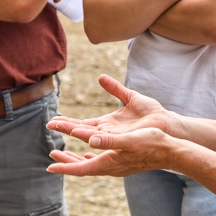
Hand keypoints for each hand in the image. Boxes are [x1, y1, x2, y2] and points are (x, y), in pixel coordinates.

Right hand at [47, 74, 169, 142]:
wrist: (166, 124)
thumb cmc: (151, 112)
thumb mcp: (130, 96)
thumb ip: (115, 88)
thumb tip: (100, 77)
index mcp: (107, 124)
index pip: (82, 123)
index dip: (68, 121)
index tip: (54, 119)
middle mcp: (107, 133)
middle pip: (82, 130)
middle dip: (66, 127)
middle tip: (49, 125)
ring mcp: (114, 137)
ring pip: (90, 135)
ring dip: (75, 131)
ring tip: (60, 128)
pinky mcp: (123, 139)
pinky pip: (106, 139)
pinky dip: (94, 137)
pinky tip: (84, 135)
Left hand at [47, 127, 174, 176]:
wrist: (169, 151)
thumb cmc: (151, 143)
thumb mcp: (129, 139)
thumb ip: (109, 140)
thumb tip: (89, 139)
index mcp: (109, 163)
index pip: (81, 169)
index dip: (64, 167)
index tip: (49, 166)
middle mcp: (111, 167)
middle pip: (83, 168)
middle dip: (66, 162)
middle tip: (52, 155)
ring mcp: (117, 166)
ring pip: (90, 164)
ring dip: (76, 159)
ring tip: (65, 154)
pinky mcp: (123, 161)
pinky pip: (100, 161)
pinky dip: (90, 157)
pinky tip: (90, 153)